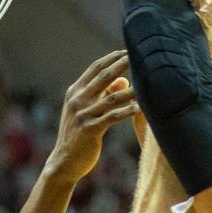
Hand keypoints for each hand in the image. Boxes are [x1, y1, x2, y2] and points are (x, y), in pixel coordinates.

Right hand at [47, 51, 139, 182]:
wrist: (64, 162)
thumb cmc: (79, 136)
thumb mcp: (86, 112)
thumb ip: (102, 95)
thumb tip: (124, 80)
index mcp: (74, 92)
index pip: (94, 69)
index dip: (111, 58)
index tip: (127, 50)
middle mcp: (77, 100)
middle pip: (103, 77)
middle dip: (122, 65)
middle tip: (139, 57)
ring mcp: (83, 114)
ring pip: (112, 97)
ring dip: (131, 90)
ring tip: (147, 84)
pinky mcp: (90, 129)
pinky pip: (113, 117)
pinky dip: (127, 111)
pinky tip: (139, 108)